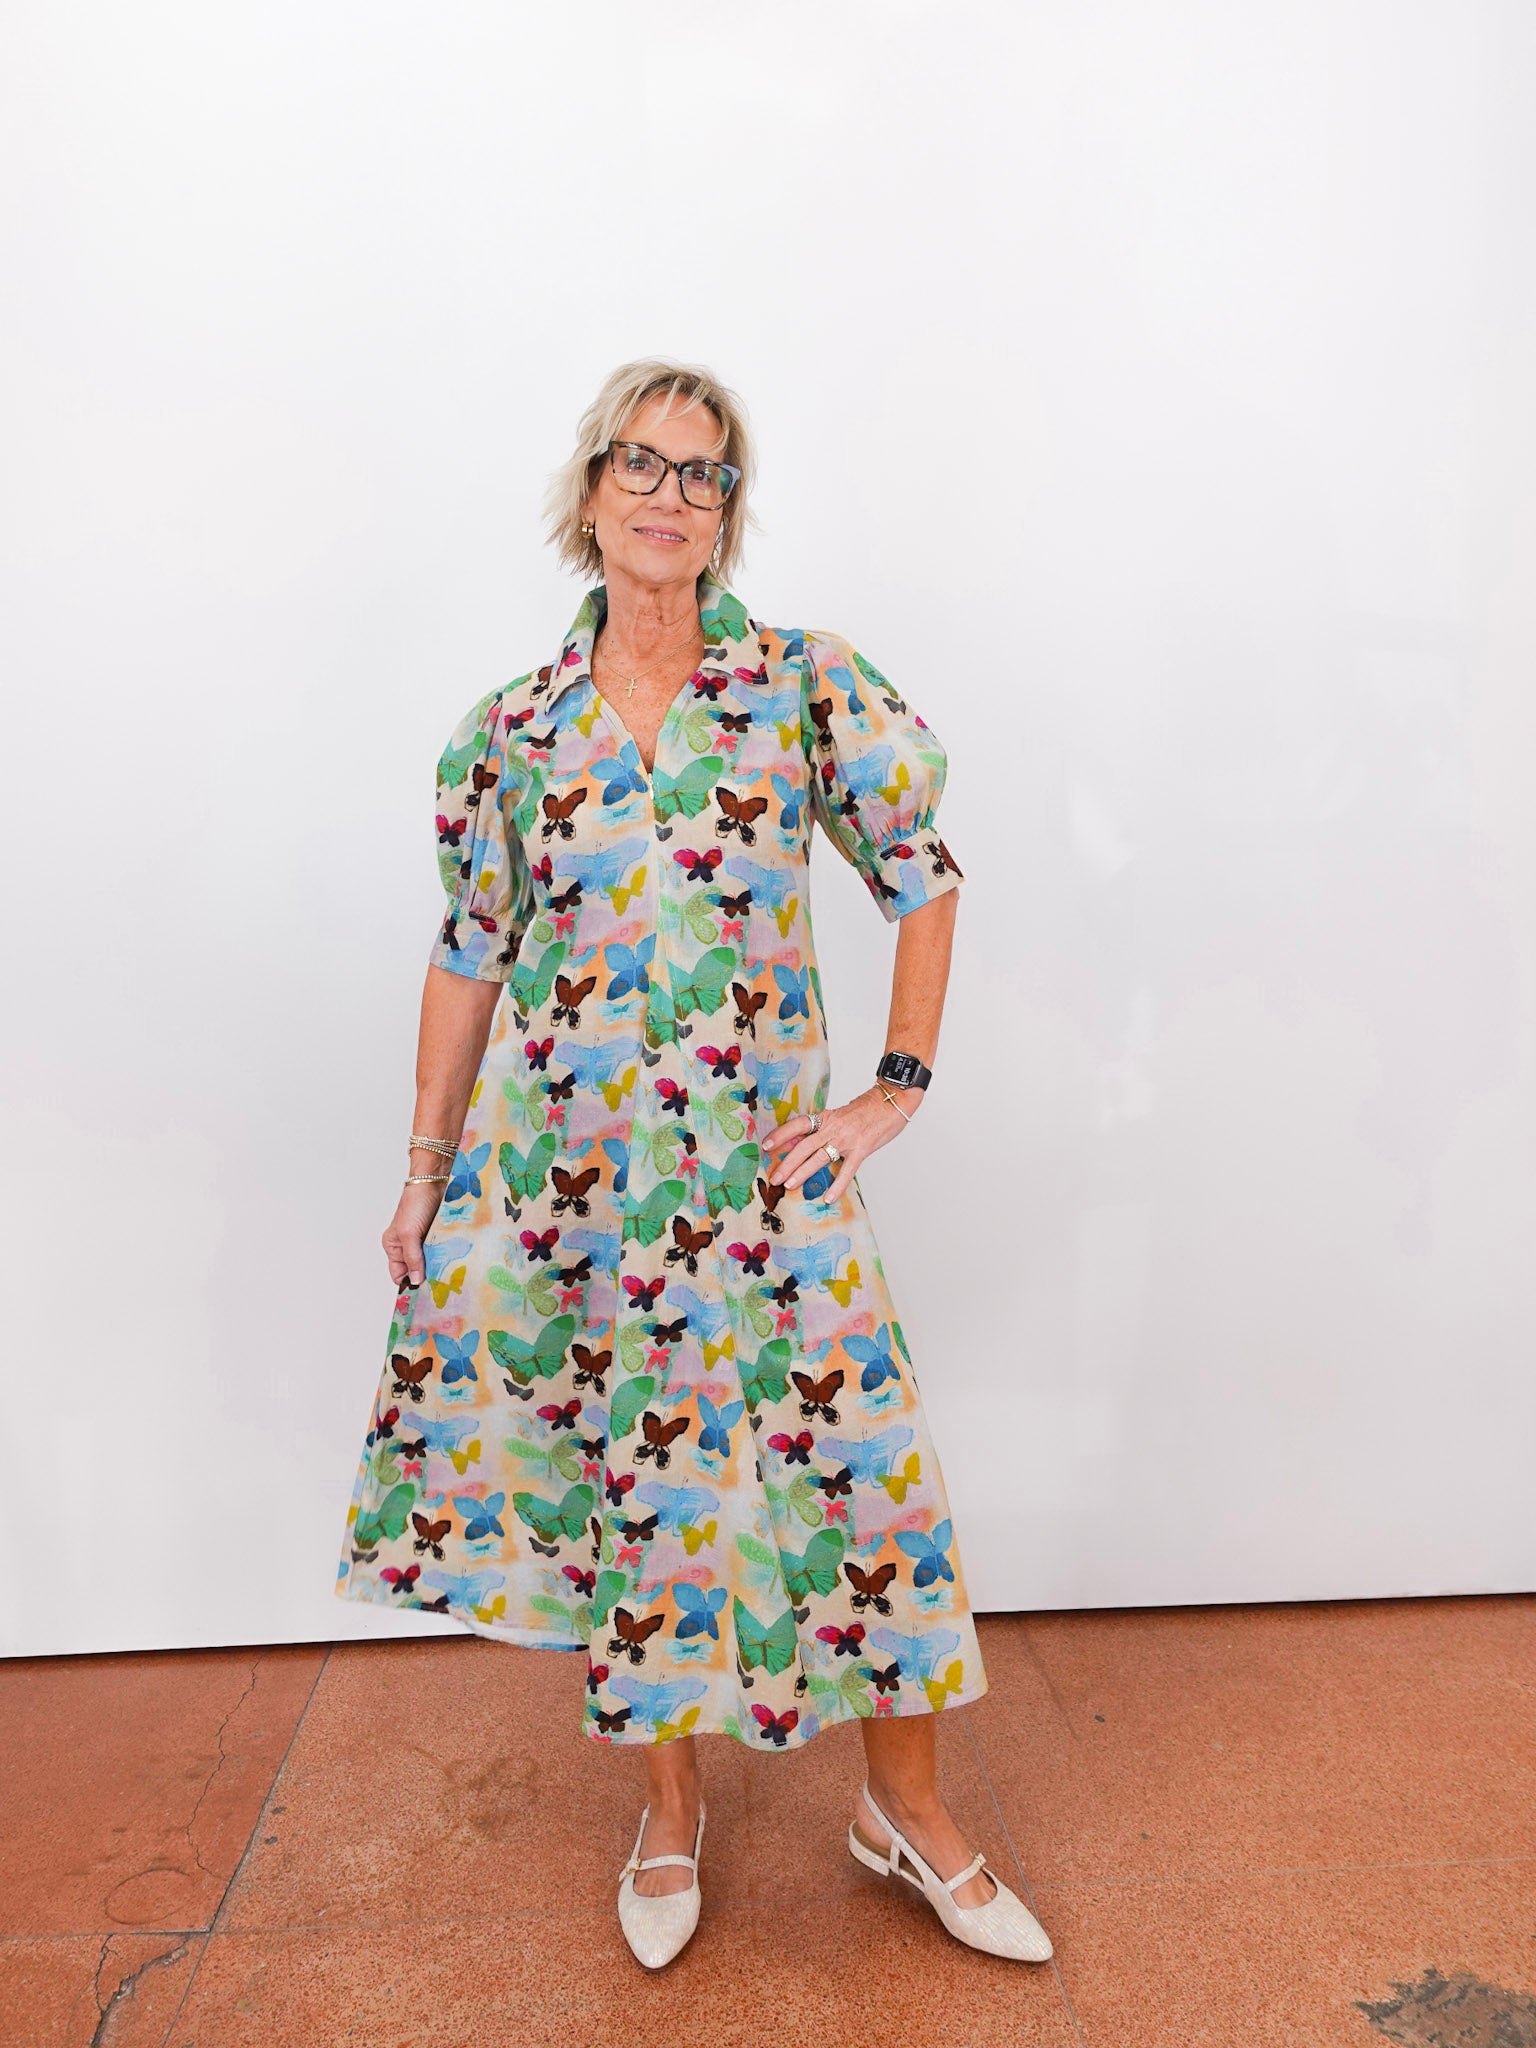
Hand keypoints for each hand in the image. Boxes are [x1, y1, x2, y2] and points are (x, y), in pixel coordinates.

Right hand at [383, 1182, 447, 1288]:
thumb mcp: (409, 1233)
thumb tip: (414, 1281)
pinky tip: (455, 1263)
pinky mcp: (440, 1236)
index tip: (423, 1294)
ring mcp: (425, 1241)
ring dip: (440, 1267)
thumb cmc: (415, 1202)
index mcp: (394, 1247)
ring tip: (450, 1276)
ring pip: (432, 1263)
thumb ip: (412, 1258)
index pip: (399, 1275)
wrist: (435, 1181)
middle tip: (440, 1287)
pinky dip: (449, 1257)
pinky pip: (444, 1252)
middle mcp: (408, 1246)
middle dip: (427, 1277)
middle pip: (417, 1270)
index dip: (409, 1284)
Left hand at [758, 1086, 911, 1205]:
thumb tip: (797, 1141)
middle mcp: (833, 1127)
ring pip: (820, 1157)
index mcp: (826, 1117)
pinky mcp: (862, 1149)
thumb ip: (820, 1128)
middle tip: (774, 1178)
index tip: (766, 1146)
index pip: (797, 1125)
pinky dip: (837, 1185)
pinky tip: (828, 1198)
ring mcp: (847, 1139)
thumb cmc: (865, 1110)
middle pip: (804, 1146)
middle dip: (787, 1162)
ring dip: (803, 1172)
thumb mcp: (839, 1115)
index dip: (780, 1135)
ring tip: (790, 1186)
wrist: (891, 1101)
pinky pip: (847, 1170)